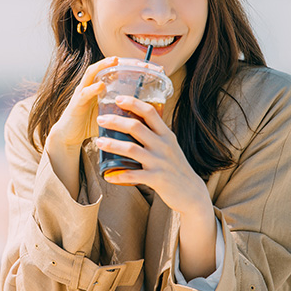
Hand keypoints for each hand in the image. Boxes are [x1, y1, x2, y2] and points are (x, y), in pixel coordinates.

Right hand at [45, 57, 160, 197]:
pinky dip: (93, 88)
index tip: (153, 68)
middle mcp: (91, 85)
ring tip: (115, 60)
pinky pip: (84, 93)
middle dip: (121, 62)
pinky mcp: (76, 103)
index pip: (117, 71)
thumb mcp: (112, 115)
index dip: (133, 67)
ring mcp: (82, 92)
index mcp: (102, 87)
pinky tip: (101, 86)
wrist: (69, 136)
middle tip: (139, 62)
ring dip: (102, 65)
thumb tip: (147, 116)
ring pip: (91, 73)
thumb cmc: (92, 124)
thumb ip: (126, 111)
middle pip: (105, 67)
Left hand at [94, 95, 211, 215]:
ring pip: (132, 149)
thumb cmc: (176, 166)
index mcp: (166, 134)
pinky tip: (109, 175)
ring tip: (98, 142)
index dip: (133, 103)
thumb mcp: (169, 145)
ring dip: (112, 145)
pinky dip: (120, 175)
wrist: (191, 192)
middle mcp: (163, 146)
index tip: (118, 98)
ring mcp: (160, 162)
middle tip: (100, 119)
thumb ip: (155, 134)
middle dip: (116, 121)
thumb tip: (134, 122)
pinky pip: (134, 175)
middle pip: (136, 127)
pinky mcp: (157, 179)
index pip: (150, 112)